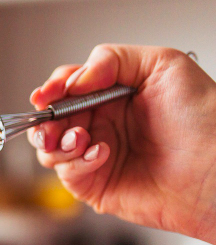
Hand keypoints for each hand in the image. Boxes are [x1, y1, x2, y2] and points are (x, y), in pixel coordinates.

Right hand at [27, 44, 215, 243]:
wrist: (214, 168)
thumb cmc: (203, 119)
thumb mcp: (163, 65)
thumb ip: (111, 59)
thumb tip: (73, 80)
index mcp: (114, 95)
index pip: (67, 88)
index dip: (51, 89)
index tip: (46, 94)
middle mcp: (103, 125)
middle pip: (51, 119)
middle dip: (46, 119)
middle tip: (52, 121)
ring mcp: (95, 156)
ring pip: (49, 149)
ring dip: (58, 142)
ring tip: (83, 138)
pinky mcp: (95, 185)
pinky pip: (66, 174)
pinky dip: (77, 163)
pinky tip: (101, 155)